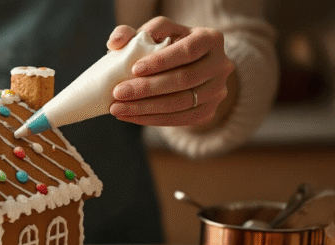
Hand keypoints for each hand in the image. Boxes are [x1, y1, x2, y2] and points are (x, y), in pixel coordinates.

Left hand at [106, 17, 234, 127]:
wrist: (189, 68)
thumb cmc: (167, 46)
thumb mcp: (156, 32)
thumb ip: (134, 32)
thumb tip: (115, 42)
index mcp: (211, 39)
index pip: (187, 51)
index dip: (161, 61)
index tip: (134, 68)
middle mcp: (221, 65)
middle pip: (184, 79)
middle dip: (147, 88)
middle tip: (118, 93)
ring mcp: (217, 91)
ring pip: (181, 103)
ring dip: (145, 108)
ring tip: (117, 108)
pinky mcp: (208, 112)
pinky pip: (179, 120)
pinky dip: (151, 120)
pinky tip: (129, 117)